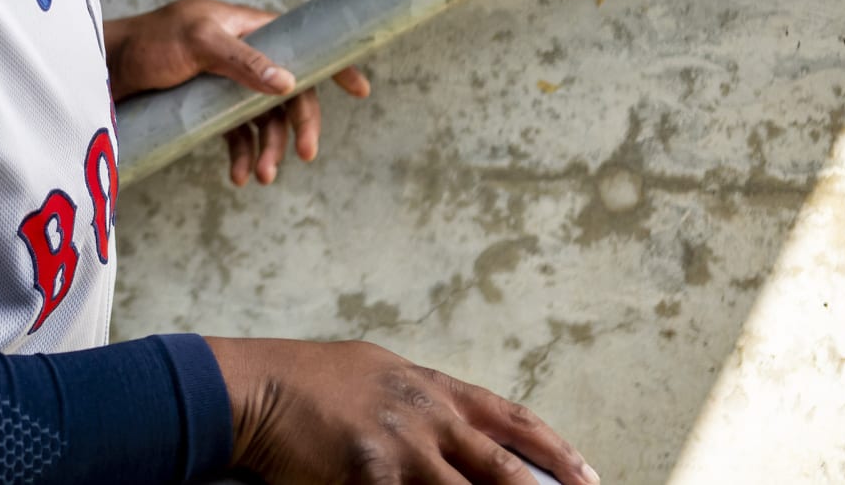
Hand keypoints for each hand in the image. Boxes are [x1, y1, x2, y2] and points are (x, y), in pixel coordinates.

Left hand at [104, 0, 369, 186]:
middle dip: (299, 124)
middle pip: (289, 92)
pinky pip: (239, 136)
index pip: (302, 43)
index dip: (334, 65)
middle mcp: (242, 55)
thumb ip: (242, 60)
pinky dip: (246, 156)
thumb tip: (287, 82)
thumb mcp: (196, 42)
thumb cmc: (147, 43)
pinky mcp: (208, 110)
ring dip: (271, 148)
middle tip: (306, 154)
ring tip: (263, 176)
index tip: (361, 90)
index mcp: (246, 28)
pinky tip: (241, 175)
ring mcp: (226, 85)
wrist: (103, 72)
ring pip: (265, 120)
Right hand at [205, 336, 599, 484]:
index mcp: (430, 387)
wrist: (255, 387)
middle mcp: (426, 416)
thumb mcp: (374, 371)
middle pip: (505, 468)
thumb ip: (418, 398)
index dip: (554, 450)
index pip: (511, 418)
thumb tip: (452, 423)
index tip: (588, 475)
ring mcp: (402, 450)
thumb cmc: (307, 379)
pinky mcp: (372, 478)